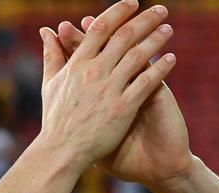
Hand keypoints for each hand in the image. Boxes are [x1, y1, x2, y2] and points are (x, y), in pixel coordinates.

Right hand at [38, 0, 177, 175]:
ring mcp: (109, 89)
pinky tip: (171, 59)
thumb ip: (52, 55)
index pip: (100, 28)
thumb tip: (46, 31)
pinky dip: (160, 68)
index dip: (118, 12)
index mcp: (77, 64)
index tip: (133, 3)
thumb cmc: (55, 120)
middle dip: (145, 20)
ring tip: (168, 29)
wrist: (62, 152)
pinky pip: (145, 82)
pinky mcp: (122, 107)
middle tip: (161, 10)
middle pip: (124, 36)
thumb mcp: (51, 84)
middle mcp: (94, 72)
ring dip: (156, 39)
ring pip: (138, 55)